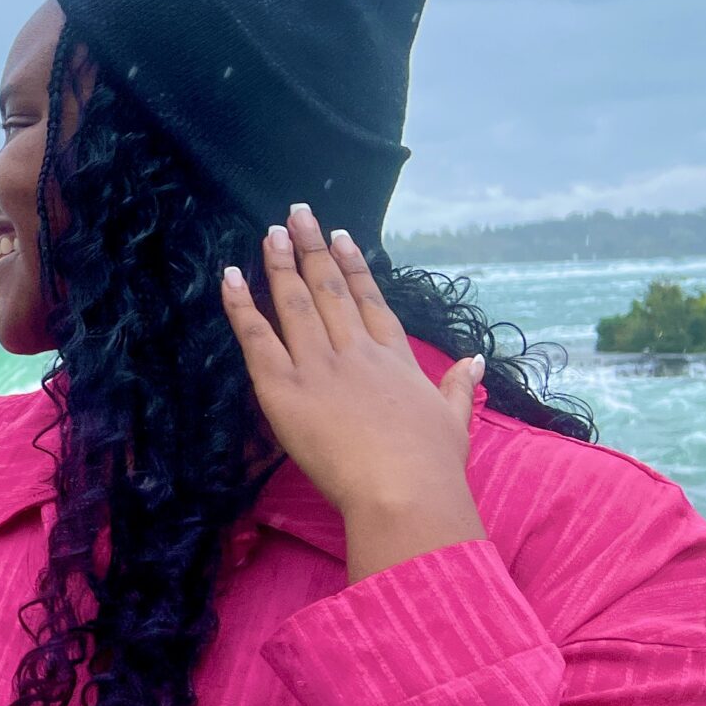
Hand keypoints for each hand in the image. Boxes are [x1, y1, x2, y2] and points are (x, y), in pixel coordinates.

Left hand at [220, 203, 486, 582]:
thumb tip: (475, 360)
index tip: (341, 237)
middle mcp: (355, 352)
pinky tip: (229, 276)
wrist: (403, 491)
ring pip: (294, 302)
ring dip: (280, 263)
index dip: (353, 266)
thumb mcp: (454, 419)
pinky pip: (256, 337)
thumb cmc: (431, 466)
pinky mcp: (284, 387)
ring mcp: (318, 365)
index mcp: (393, 358)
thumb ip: (458, 385)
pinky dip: (240, 304)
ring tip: (270, 231)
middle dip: (312, 248)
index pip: (368, 301)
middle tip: (297, 213)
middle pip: (329, 289)